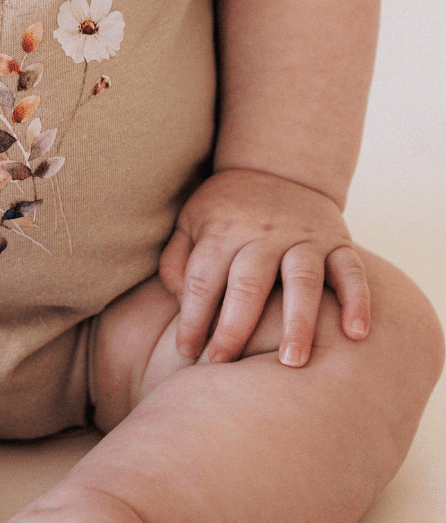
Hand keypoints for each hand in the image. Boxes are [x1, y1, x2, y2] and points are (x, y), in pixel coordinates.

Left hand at [159, 168, 369, 366]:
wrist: (277, 169)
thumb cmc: (226, 210)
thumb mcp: (190, 222)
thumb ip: (178, 260)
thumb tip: (181, 303)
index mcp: (222, 230)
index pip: (203, 280)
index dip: (193, 319)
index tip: (188, 353)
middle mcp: (263, 233)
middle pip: (248, 284)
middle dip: (236, 328)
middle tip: (226, 366)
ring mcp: (304, 237)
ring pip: (302, 281)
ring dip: (298, 323)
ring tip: (292, 363)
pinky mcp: (337, 240)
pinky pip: (351, 271)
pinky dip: (357, 301)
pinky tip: (355, 334)